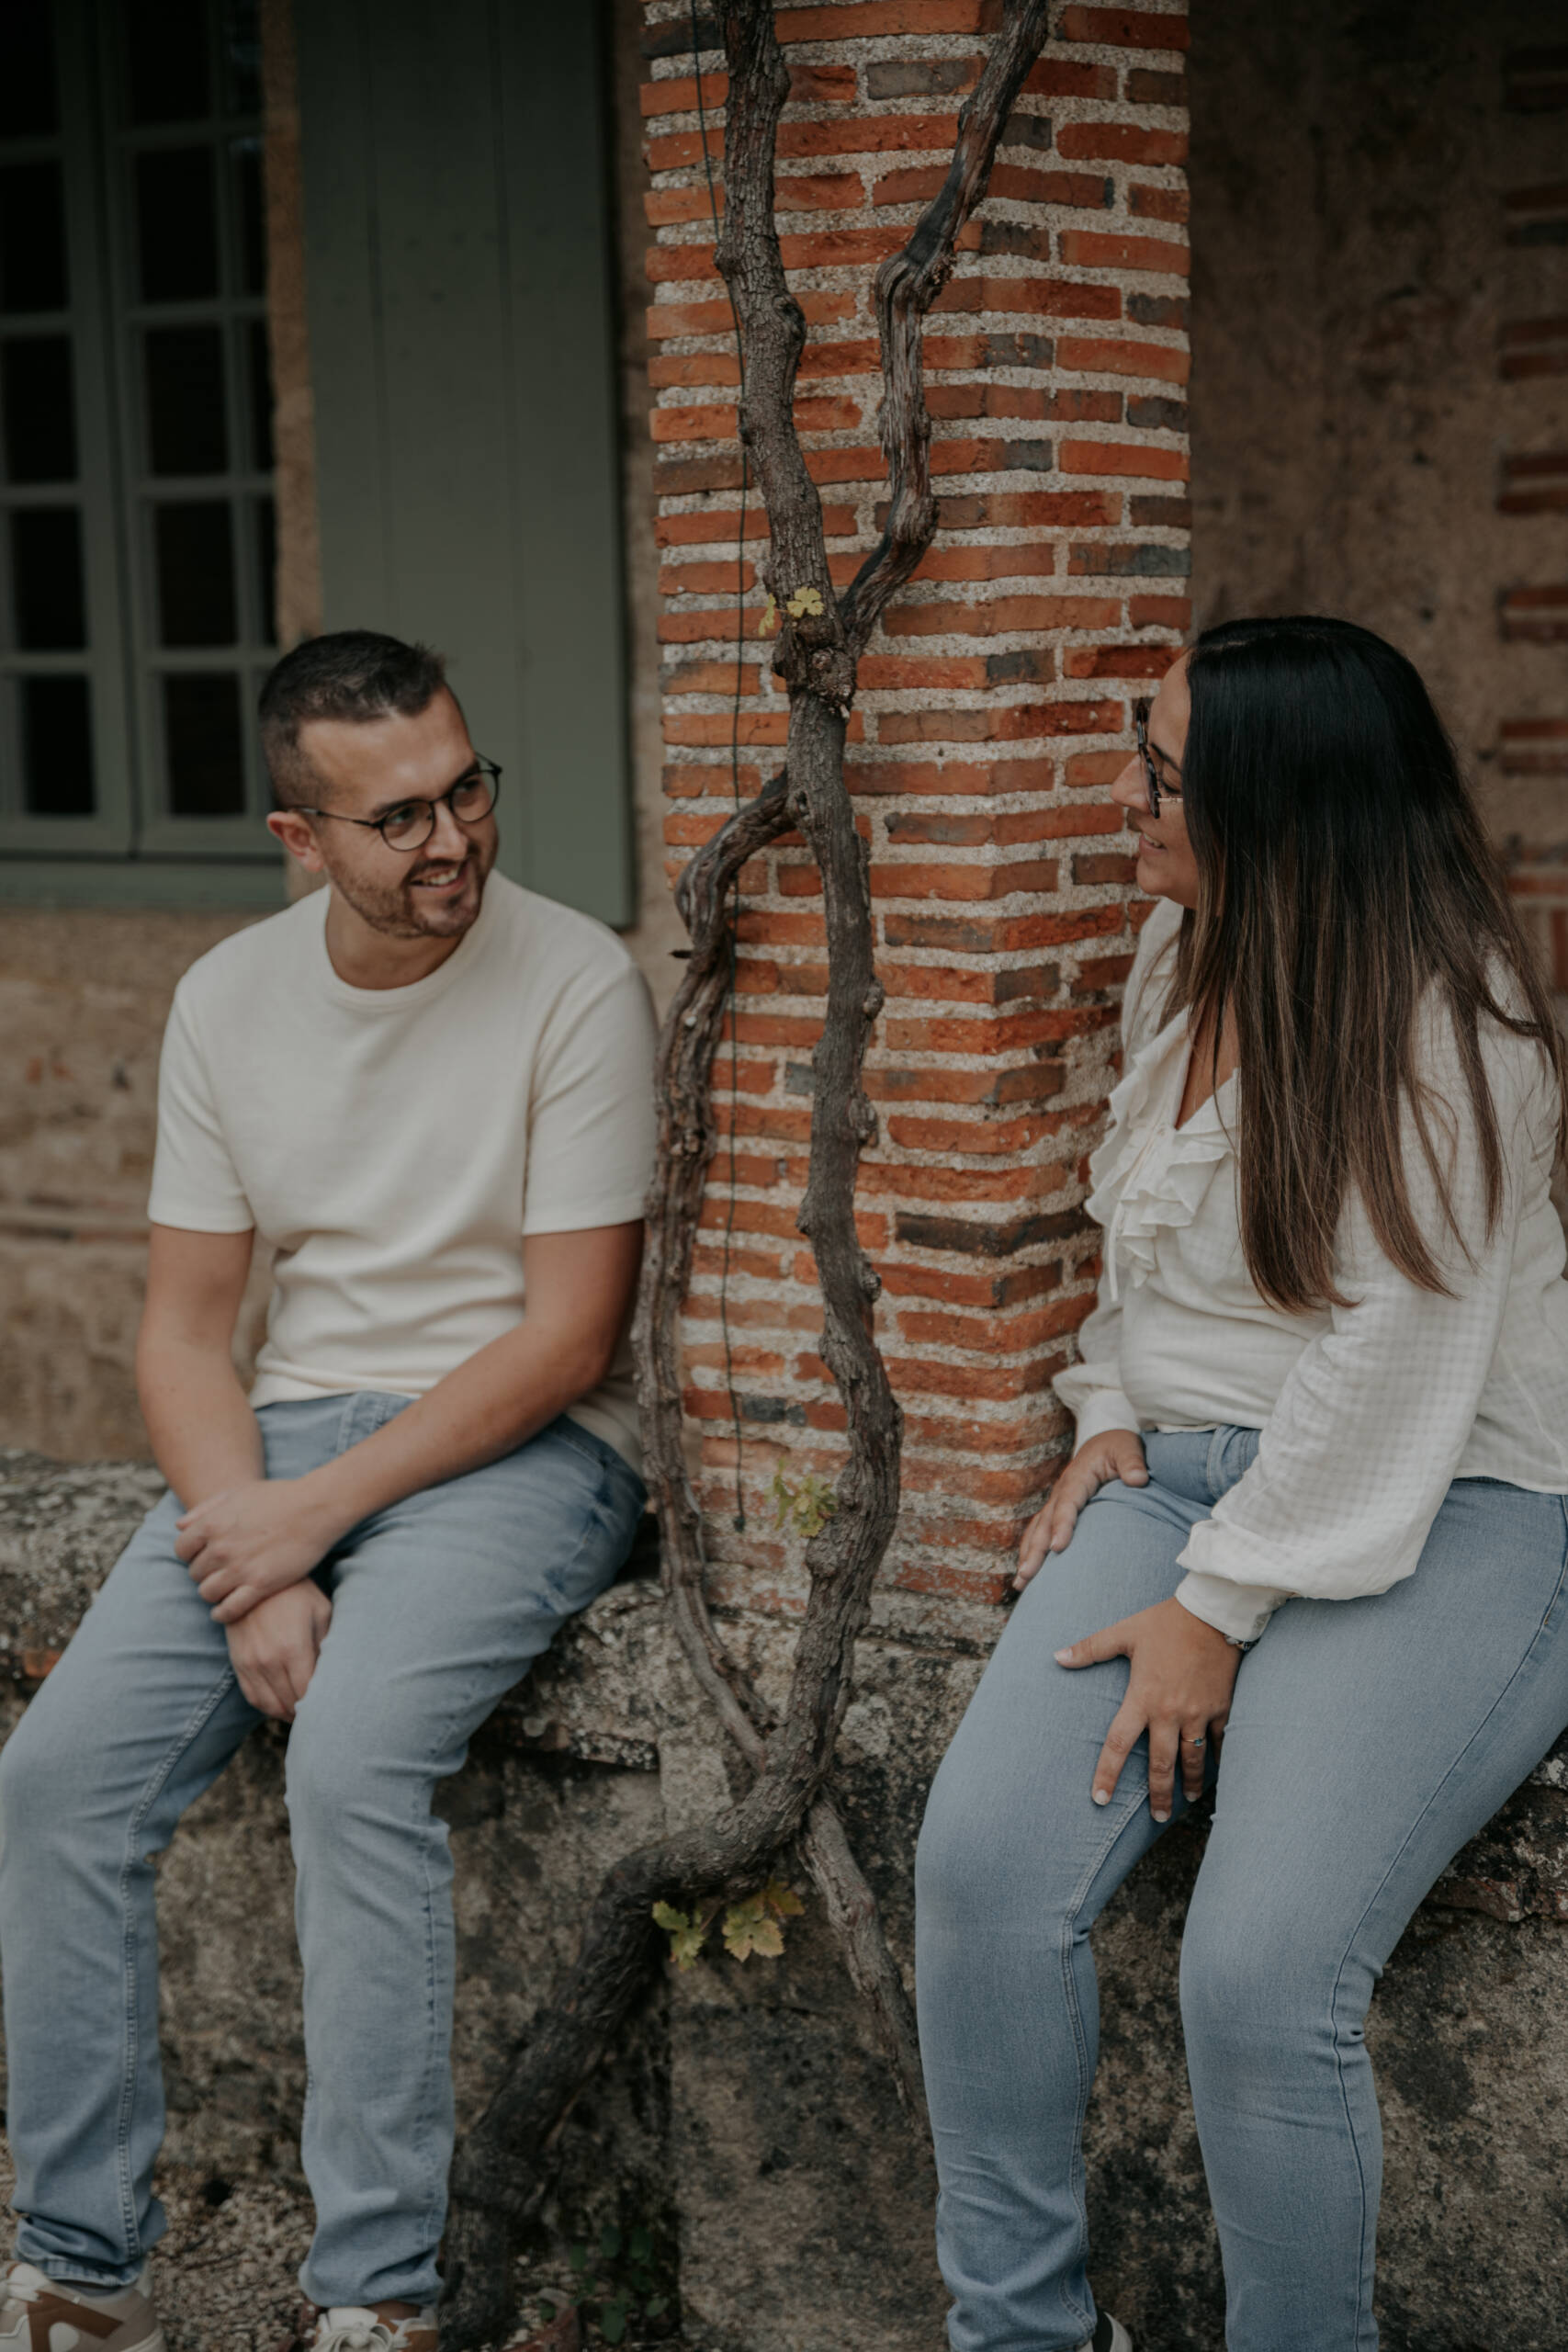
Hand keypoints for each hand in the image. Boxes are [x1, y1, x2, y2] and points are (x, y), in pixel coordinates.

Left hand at [176, 1477, 341, 1622]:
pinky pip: (229, 1609)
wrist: (315, 1508)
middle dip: (205, 1573)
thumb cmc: (278, 1496)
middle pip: (194, 1573)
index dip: (191, 1554)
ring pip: (207, 1593)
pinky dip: (223, 1613)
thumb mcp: (237, 1492)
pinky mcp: (260, 1585)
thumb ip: (205, 1509)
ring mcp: (240, 1569)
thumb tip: (179, 1527)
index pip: (181, 1550)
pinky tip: (225, 1611)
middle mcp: (220, 1549)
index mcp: (211, 1525)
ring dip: (213, 1593)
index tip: (204, 1556)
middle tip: (220, 1572)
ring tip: (225, 1589)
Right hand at [226, 1579, 332, 1721]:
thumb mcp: (321, 1611)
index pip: (307, 1693)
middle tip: (321, 1713)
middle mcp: (269, 1660)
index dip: (319, 1705)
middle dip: (306, 1712)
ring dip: (287, 1713)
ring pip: (270, 1705)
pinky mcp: (238, 1662)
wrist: (253, 1577)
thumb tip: (336, 1673)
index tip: (331, 1706)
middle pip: (290, 1703)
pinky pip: (252, 1696)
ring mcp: (250, 1663)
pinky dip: (268, 1706)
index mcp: (293, 1648)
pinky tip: (283, 1704)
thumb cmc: (296, 1592)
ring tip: (303, 1713)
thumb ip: (328, 1644)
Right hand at [1015, 1429, 1148, 1588]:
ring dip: (1028, 1555)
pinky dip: (1031, 1551)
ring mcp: (1057, 1501)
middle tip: (1027, 1575)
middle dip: (1035, 1550)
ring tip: (1020, 1582)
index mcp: (1078, 1477)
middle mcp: (1061, 1491)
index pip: (1068, 1503)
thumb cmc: (1118, 1446)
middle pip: (1045, 1522)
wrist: (1105, 1440)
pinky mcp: (1057, 1510)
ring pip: (1038, 1530)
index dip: (1062, 1525)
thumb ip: (1132, 1463)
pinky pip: (1040, 1531)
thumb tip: (1138, 1479)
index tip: (1059, 1547)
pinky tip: (1027, 1572)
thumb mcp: (1128, 1448)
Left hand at [1055, 1597, 1239, 1819]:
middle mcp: (1170, 1712)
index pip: (1118, 1744)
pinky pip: (1221, 1742)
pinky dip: (1220, 1759)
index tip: (1099, 1800)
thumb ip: (1091, 1648)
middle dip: (1159, 1795)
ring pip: (1193, 1759)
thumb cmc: (1165, 1622)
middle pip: (1161, 1764)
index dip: (1106, 1774)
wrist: (1212, 1612)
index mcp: (1142, 1697)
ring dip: (1190, 1783)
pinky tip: (1218, 1773)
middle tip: (1159, 1817)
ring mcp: (1198, 1713)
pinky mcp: (1222, 1708)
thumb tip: (1057, 1657)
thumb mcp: (1125, 1632)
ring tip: (1187, 1800)